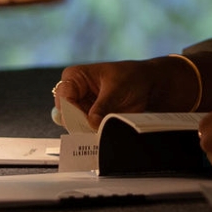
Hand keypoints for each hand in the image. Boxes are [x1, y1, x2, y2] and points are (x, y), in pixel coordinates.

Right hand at [54, 60, 170, 127]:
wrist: (147, 85)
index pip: (64, 98)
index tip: (87, 122)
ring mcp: (81, 108)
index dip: (73, 112)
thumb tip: (92, 123)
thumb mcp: (116, 89)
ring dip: (88, 132)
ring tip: (102, 132)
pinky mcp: (90, 120)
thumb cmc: (130, 77)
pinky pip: (86, 132)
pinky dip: (94, 135)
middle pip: (66, 115)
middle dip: (80, 125)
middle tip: (95, 130)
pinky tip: (103, 135)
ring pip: (75, 126)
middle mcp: (73, 93)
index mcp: (74, 77)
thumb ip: (102, 107)